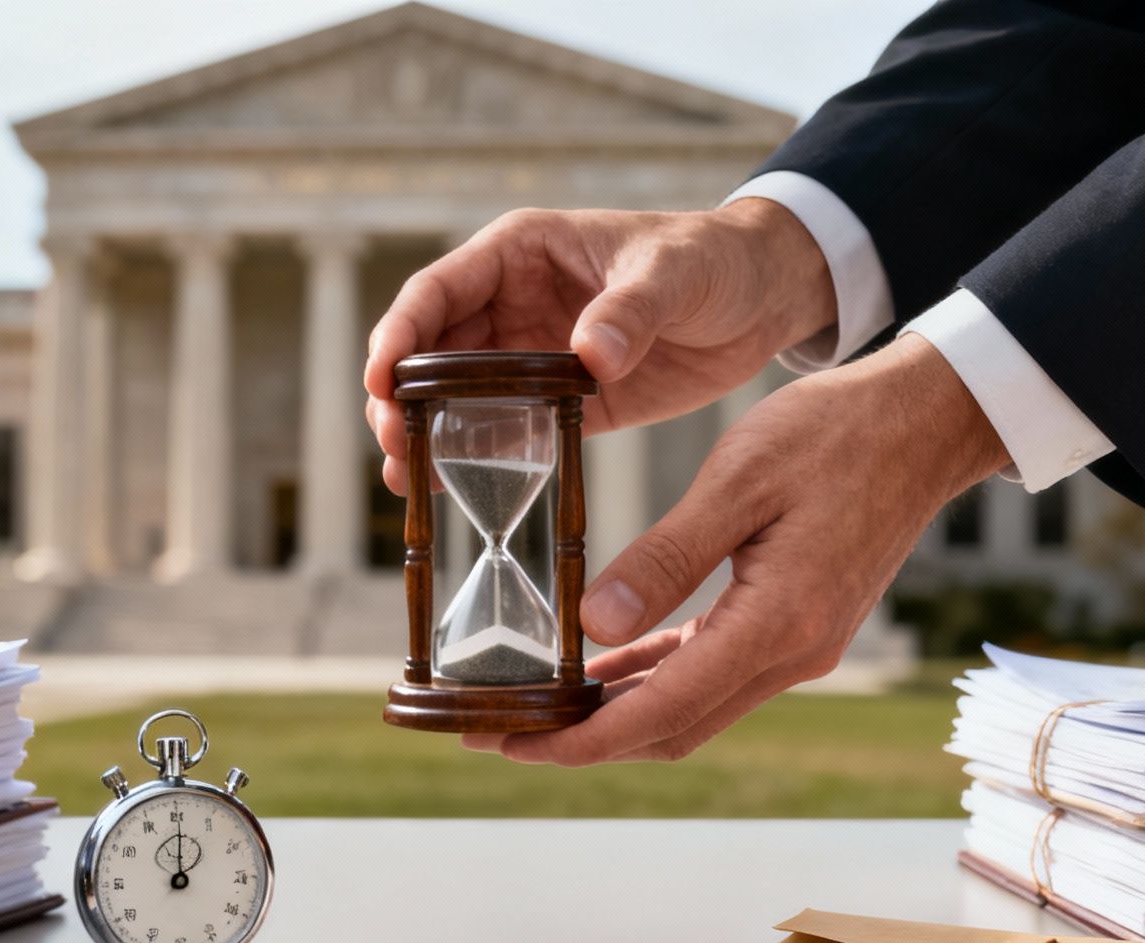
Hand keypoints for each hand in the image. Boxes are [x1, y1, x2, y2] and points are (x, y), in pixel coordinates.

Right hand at [364, 200, 835, 492]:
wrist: (764, 297)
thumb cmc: (715, 258)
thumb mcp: (676, 272)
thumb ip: (633, 309)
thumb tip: (589, 354)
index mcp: (520, 252)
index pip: (438, 290)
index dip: (399, 333)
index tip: (380, 379)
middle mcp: (511, 302)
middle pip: (429, 350)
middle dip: (398, 396)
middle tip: (391, 444)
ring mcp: (530, 354)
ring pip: (453, 395)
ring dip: (422, 432)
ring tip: (404, 477)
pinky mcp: (561, 401)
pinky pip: (504, 430)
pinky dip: (471, 457)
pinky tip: (445, 489)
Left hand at [465, 335, 1012, 764]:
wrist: (926, 422)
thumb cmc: (836, 434)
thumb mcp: (737, 480)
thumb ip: (665, 559)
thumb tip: (593, 626)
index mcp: (777, 624)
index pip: (661, 711)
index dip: (581, 737)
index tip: (514, 743)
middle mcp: (793, 653)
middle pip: (672, 728)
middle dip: (586, 739)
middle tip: (504, 732)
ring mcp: (800, 645)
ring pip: (692, 707)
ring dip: (619, 712)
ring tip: (543, 704)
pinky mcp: (798, 625)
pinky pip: (715, 671)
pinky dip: (658, 675)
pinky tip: (609, 660)